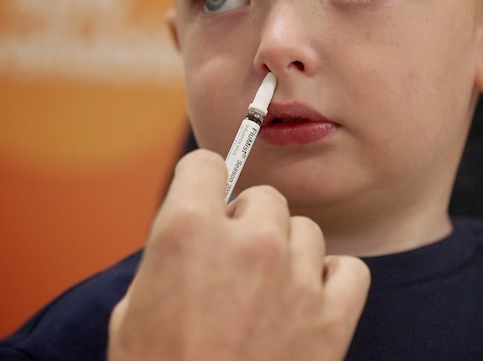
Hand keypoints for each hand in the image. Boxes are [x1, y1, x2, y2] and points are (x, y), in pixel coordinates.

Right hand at [108, 149, 370, 360]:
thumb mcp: (134, 308)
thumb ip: (171, 255)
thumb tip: (197, 235)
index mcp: (186, 231)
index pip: (206, 165)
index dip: (201, 187)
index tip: (204, 202)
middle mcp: (247, 242)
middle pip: (262, 197)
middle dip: (246, 224)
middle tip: (231, 264)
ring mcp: (294, 278)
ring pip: (304, 230)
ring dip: (286, 253)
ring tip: (266, 293)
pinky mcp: (331, 318)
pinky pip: (348, 270)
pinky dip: (330, 282)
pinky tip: (305, 303)